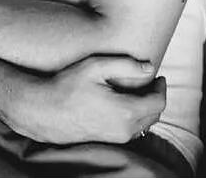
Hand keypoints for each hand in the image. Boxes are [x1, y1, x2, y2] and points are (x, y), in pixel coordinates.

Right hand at [12, 55, 165, 143]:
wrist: (45, 110)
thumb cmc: (68, 85)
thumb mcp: (95, 66)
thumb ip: (125, 65)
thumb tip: (149, 68)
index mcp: (125, 112)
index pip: (158, 102)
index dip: (161, 87)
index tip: (158, 75)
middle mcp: (124, 130)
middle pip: (154, 115)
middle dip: (156, 97)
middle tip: (152, 81)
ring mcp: (116, 138)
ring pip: (144, 125)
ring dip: (147, 108)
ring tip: (140, 90)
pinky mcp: (107, 140)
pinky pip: (131, 130)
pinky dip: (136, 117)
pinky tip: (126, 103)